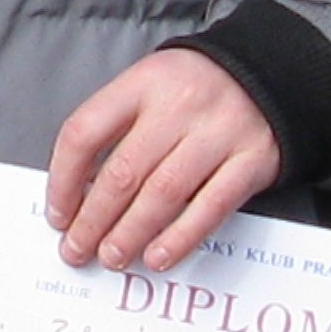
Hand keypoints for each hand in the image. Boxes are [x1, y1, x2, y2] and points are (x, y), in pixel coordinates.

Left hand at [45, 47, 283, 273]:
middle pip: (123, 171)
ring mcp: (217, 133)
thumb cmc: (197, 88)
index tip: (58, 214)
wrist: (272, 74)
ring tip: (111, 257)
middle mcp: (178, 106)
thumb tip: (80, 192)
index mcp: (143, 83)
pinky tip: (157, 257)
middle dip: (93, 220)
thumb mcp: (150, 86)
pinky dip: (180, 237)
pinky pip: (210, 207)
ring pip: (163, 193)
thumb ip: (117, 129)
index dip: (64, 179)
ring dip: (130, 234)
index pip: (85, 132)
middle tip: (76, 249)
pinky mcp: (250, 161)